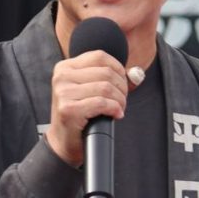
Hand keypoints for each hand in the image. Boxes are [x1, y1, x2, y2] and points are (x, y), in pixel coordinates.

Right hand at [45, 50, 127, 166]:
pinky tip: (116, 115)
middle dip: (122, 88)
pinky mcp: (68, 109)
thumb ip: (113, 78)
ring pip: (106, 88)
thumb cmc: (81, 114)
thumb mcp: (92, 89)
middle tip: (121, 101)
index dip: (118, 69)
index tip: (122, 84)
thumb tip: (137, 74)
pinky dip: (114, 109)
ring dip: (120, 100)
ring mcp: (63, 93)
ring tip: (119, 109)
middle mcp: (62, 77)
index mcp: (65, 67)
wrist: (64, 141)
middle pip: (106, 73)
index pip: (100, 56)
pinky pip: (102, 103)